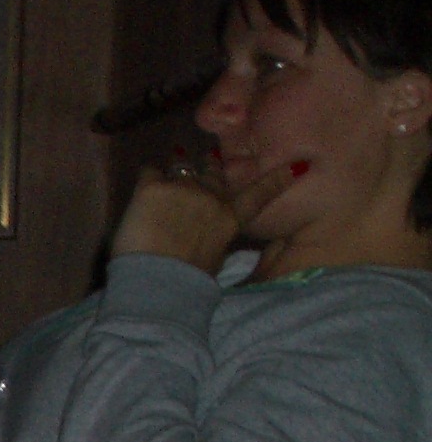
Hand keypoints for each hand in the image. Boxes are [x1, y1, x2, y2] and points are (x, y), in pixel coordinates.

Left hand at [110, 150, 302, 273]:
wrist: (156, 282)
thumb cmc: (186, 282)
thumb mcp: (215, 261)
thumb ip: (218, 238)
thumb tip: (211, 234)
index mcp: (230, 219)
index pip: (260, 194)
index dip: (277, 180)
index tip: (296, 166)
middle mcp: (211, 197)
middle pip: (214, 174)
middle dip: (212, 166)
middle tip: (209, 159)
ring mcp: (183, 188)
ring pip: (183, 168)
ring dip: (180, 168)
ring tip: (176, 160)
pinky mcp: (153, 188)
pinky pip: (151, 172)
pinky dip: (150, 176)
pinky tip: (146, 182)